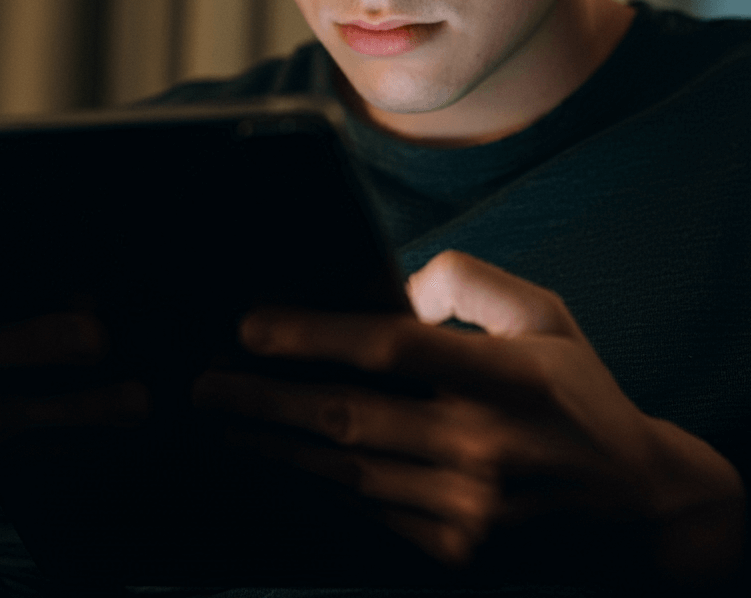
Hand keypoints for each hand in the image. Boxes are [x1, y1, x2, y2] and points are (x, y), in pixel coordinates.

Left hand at [193, 250, 744, 585]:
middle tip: (201, 380)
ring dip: (272, 442)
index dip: (315, 334)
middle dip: (262, 398)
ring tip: (219, 416)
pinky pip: (364, 507)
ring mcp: (467, 509)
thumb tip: (393, 290)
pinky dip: (313, 478)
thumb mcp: (543, 313)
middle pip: (348, 417)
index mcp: (510, 377)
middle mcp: (484, 448)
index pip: (393, 350)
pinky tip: (275, 454)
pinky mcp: (455, 547)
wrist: (630, 498)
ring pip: (344, 469)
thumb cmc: (577, 389)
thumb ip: (468, 283)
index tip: (250, 325)